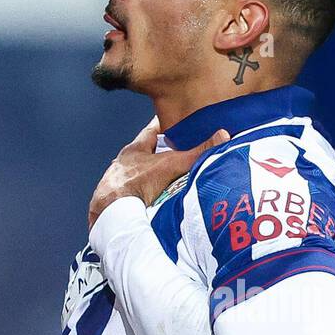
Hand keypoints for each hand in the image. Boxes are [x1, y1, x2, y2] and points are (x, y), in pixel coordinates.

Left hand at [88, 119, 228, 229]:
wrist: (112, 212)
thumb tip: (222, 135)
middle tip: (179, 155)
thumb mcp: (170, 165)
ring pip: (139, 176)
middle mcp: (124, 165)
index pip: (151, 131)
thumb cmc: (135, 183)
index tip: (176, 122)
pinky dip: (144, 199)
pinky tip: (154, 205)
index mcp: (134, 151)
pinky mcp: (116, 204)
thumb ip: (196, 153)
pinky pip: (133, 197)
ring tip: (170, 183)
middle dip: (161, 155)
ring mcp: (119, 184)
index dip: (165, 126)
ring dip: (153, 179)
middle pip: (146, 155)